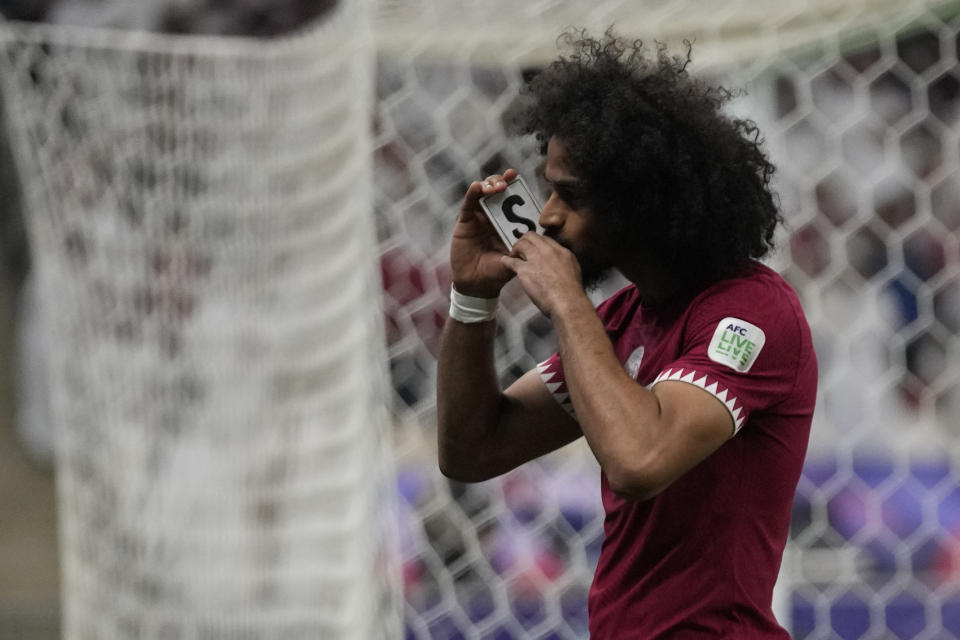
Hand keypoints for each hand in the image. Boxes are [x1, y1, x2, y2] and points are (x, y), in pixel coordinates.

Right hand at [449, 169, 517, 297]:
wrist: (478, 284)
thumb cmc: (498, 272)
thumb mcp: (517, 257)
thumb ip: (525, 245)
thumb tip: (539, 232)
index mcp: (506, 223)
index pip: (510, 200)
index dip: (513, 187)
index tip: (517, 177)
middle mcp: (492, 217)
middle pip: (496, 192)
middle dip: (501, 182)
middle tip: (507, 183)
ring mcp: (478, 218)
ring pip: (482, 194)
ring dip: (489, 185)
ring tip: (497, 187)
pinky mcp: (465, 222)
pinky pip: (468, 204)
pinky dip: (472, 194)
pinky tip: (477, 187)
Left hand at [500, 233, 586, 317]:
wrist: (567, 301)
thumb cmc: (572, 292)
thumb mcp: (574, 270)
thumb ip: (564, 263)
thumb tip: (558, 264)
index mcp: (562, 251)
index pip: (546, 239)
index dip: (537, 242)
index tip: (534, 248)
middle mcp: (548, 251)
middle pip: (532, 237)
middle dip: (524, 240)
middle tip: (521, 249)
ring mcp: (536, 259)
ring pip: (521, 244)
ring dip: (515, 248)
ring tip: (513, 254)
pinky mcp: (525, 270)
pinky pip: (512, 261)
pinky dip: (507, 260)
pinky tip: (504, 261)